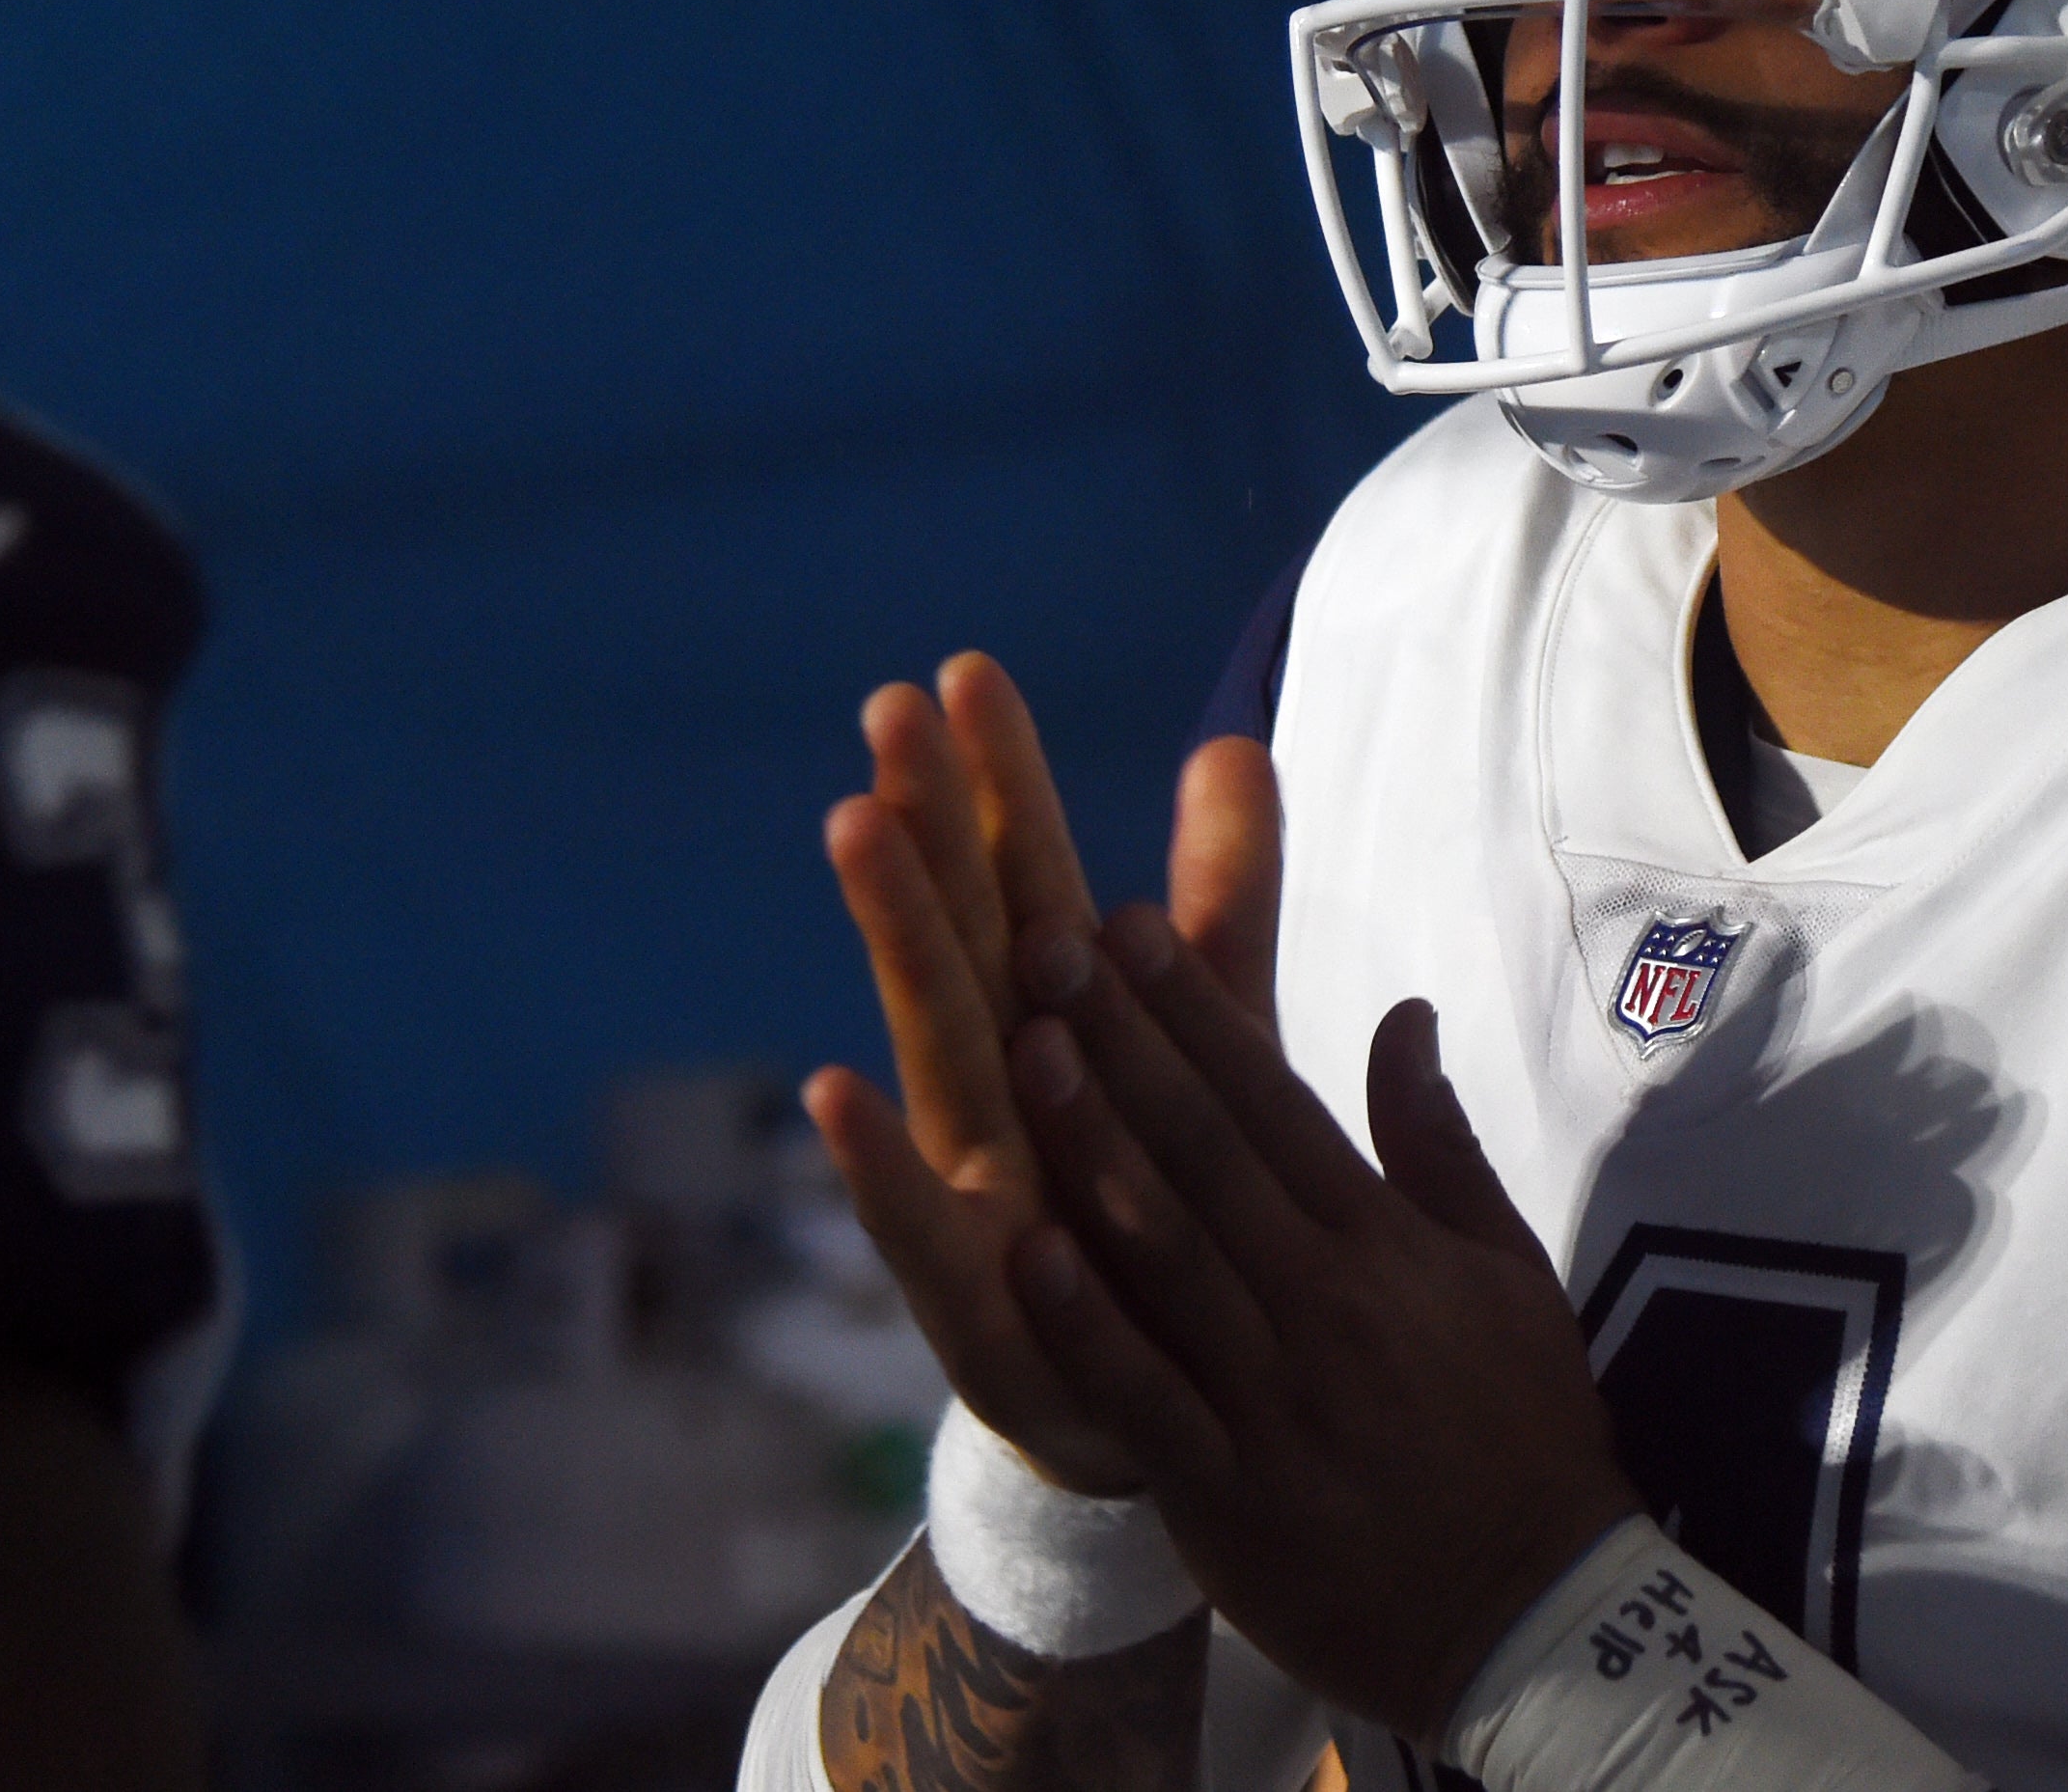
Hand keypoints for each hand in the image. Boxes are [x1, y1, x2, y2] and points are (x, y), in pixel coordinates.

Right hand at [805, 657, 1271, 1497]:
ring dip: (896, 942)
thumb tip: (1236, 742)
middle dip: (929, 824)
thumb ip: (1223, 897)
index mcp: (1066, 1025)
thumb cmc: (1174, 1190)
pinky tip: (831, 1091)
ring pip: (936, 1051)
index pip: (1031, 881)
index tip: (966, 669)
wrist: (1175, 1398)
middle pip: (968, 939)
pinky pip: (920, 1233)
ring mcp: (979, 1190)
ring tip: (855, 827)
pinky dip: (879, 1169)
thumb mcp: (1218, 1031)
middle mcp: (1007, 1090)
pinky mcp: (977, 1304)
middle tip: (889, 708)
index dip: (1002, 783)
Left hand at [998, 899, 1640, 1741]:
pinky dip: (1085, 1325)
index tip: (1128, 926)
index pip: (1275, 1101)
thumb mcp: (1507, 1273)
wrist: (1528, 1613)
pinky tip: (1024, 1249)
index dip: (1194, 1010)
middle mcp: (1324, 1302)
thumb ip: (1440, 1145)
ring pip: (1165, 1251)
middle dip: (1121, 1042)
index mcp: (1386, 1245)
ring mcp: (1271, 1395)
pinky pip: (1145, 1394)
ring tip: (1023, 1051)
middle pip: (1205, 1150)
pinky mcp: (1226, 1490)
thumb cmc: (1520, 1430)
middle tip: (1045, 946)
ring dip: (1089, 1145)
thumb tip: (1404, 1015)